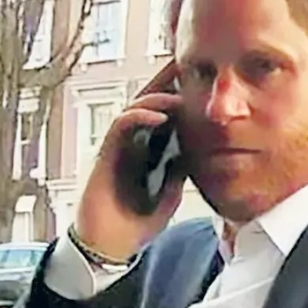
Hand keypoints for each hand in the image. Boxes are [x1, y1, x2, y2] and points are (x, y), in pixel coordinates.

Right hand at [75, 61, 185, 259]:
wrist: (110, 246)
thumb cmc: (137, 222)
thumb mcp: (170, 193)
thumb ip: (180, 172)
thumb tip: (197, 153)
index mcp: (149, 150)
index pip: (165, 114)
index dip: (180, 95)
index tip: (202, 79)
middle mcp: (133, 143)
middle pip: (149, 102)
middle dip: (166, 81)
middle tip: (185, 61)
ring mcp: (119, 147)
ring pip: (135, 108)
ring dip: (158, 96)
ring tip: (180, 89)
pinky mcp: (106, 155)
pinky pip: (122, 125)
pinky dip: (141, 116)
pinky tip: (161, 114)